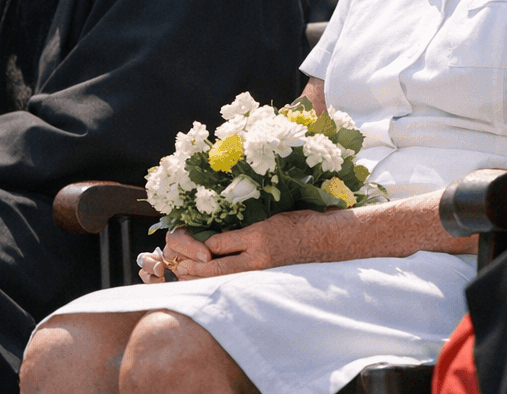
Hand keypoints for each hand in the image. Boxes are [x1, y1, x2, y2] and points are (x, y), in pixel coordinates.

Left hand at [138, 212, 328, 282]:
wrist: (330, 241)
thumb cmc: (302, 224)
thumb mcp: (270, 220)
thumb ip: (245, 232)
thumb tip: (215, 241)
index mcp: (258, 236)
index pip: (218, 244)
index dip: (197, 248)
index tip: (182, 248)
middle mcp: (259, 257)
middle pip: (217, 267)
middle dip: (194, 269)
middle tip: (176, 269)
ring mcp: (265, 272)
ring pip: (227, 280)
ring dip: (206, 281)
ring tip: (188, 280)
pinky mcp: (271, 281)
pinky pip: (242, 285)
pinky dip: (225, 286)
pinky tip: (215, 287)